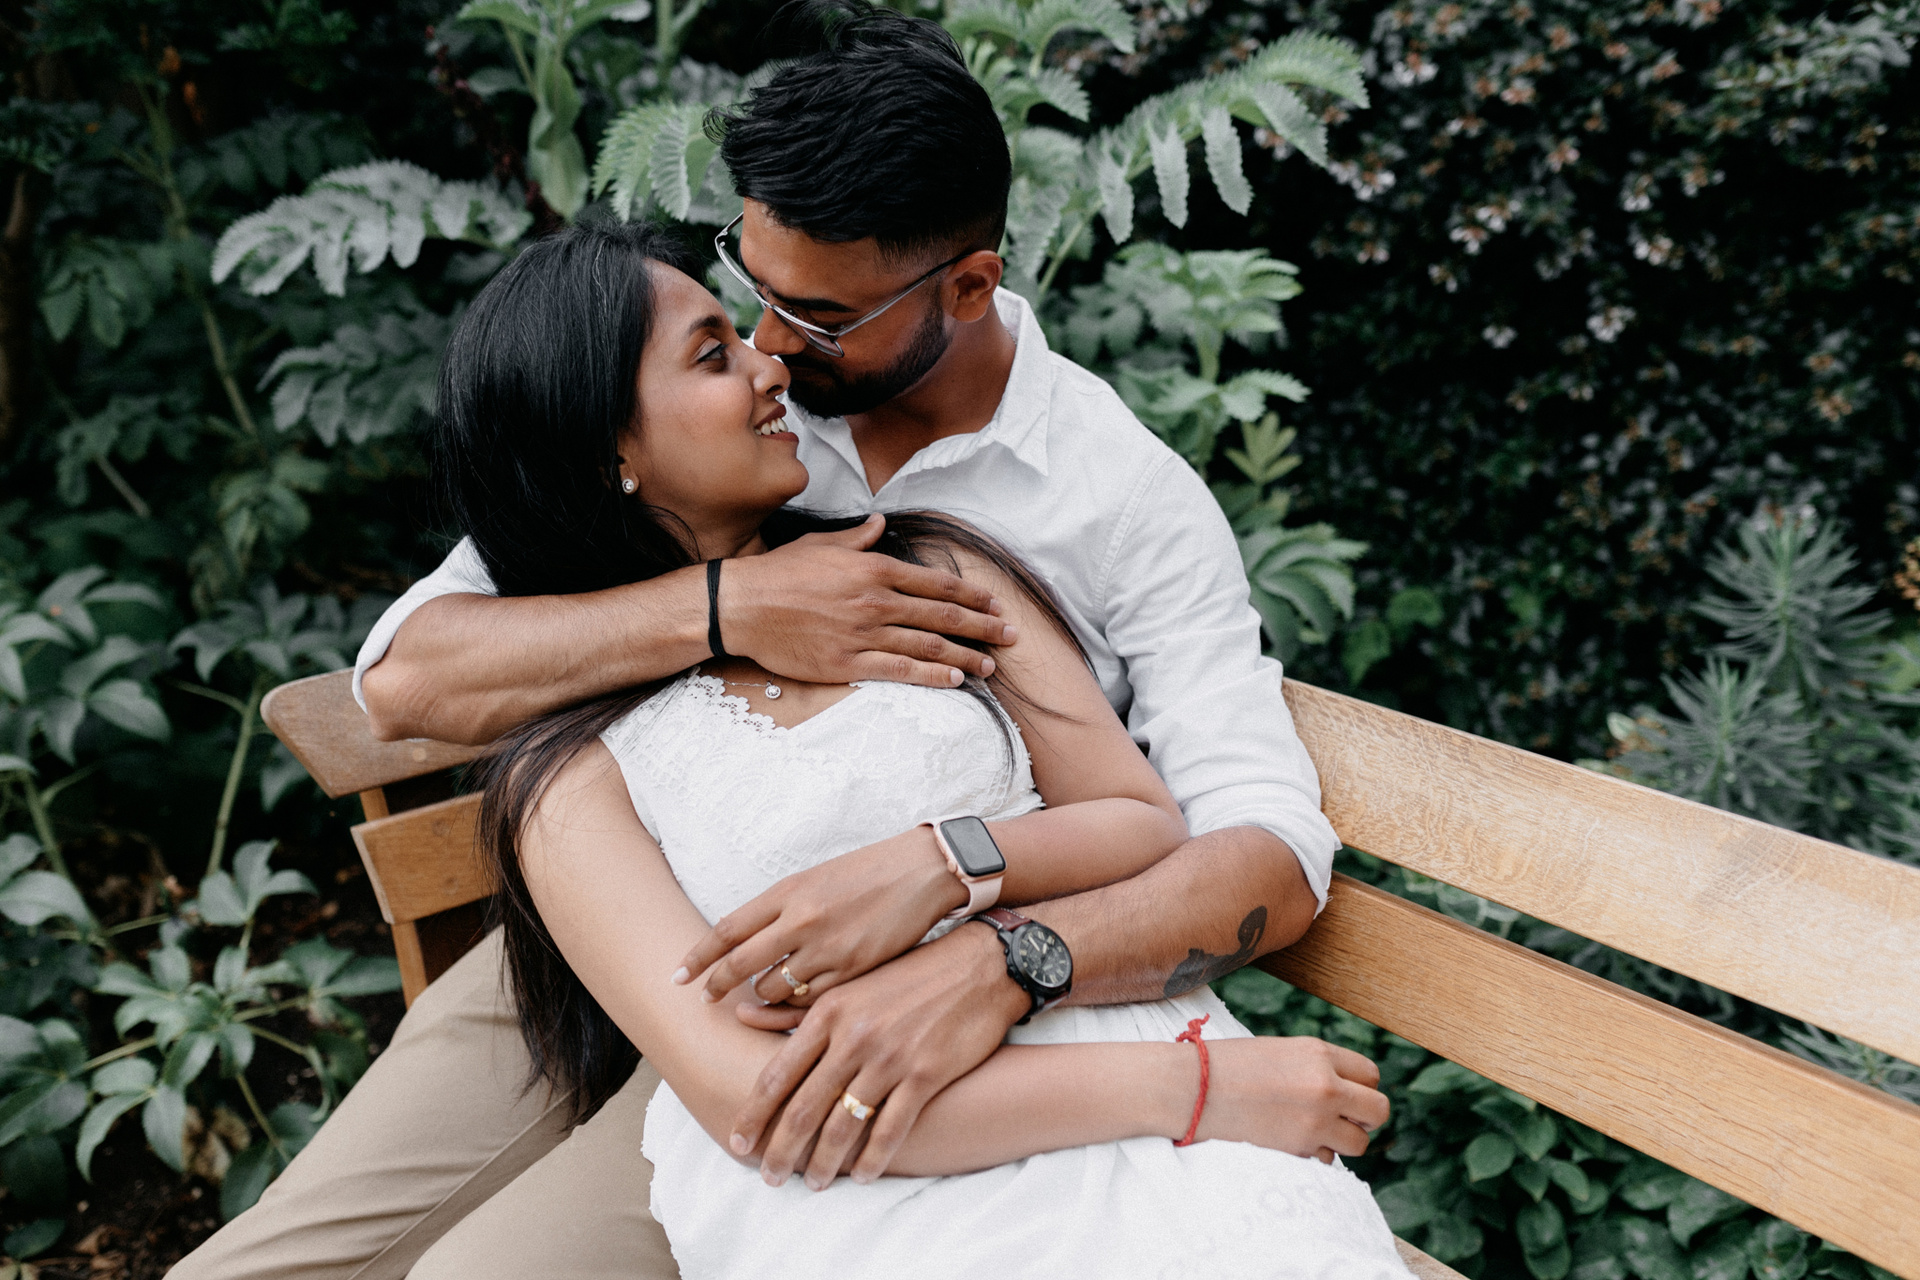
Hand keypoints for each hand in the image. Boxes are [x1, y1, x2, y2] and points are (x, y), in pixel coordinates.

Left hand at [673, 826, 967, 1005]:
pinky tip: (797, 1001)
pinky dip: (797, 1004)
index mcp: (789, 891)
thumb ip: (780, 908)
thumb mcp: (815, 879)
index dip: (698, 957)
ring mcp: (828, 947)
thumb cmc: (867, 872)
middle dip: (718, 986)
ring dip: (762, 995)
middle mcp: (802, 919)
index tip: (678, 976)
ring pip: (775, 988)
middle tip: (706, 999)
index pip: (728, 930)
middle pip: (742, 964)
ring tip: (761, 996)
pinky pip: (810, 999)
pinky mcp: (853, 969)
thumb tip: (742, 941)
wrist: (923, 872)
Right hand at [722, 514, 1016, 687]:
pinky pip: (900, 671)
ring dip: (965, 656)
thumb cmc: (780, 573)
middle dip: (982, 626)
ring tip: (990, 665)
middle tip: (1010, 635)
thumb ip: (857, 537)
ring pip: (928, 646)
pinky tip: (955, 681)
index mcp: (873, 568)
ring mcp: (864, 634)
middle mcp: (876, 601)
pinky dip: (932, 675)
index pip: (936, 583)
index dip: (971, 595)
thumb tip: (880, 522)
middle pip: (942, 616)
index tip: (995, 603)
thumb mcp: (822, 544)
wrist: (742, 605)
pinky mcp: (848, 663)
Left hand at [727, 921, 1027, 1189]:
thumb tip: (740, 1015)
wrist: (976, 968)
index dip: (754, 1114)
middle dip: (782, 1149)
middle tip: (769, 1178)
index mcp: (829, 1013)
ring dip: (825, 1162)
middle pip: (805, 1107)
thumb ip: (794, 1010)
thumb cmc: (907, 977)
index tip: (737, 1143)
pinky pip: (891, 1128)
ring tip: (813, 1183)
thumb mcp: (848, 986)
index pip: (778, 1074)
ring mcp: (890, 1058)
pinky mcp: (925, 1074)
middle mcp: (854, 1037)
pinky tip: (863, 1174)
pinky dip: (874, 1158)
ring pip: (844, 1124)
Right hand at [1191, 1037, 1387, 1161]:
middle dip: (1364, 1117)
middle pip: (1379, 1110)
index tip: (1345, 1095)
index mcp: (1319, 1053)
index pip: (1371, 1075)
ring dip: (1342, 1140)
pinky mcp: (1299, 1147)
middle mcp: (1326, 1085)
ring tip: (1313, 1132)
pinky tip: (1291, 1142)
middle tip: (1341, 1118)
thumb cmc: (1228, 1065)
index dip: (1360, 1087)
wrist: (1191, 1087)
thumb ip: (1317, 1068)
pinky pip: (1328, 1160)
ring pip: (1359, 1142)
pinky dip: (1316, 1155)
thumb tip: (1346, 1093)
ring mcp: (1315, 1119)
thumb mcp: (1280, 1051)